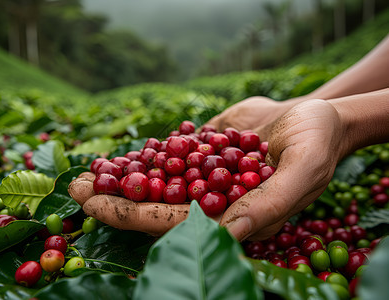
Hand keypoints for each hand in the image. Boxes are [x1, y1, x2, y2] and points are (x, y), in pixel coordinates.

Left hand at [69, 99, 344, 239]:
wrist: (314, 115)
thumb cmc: (316, 144)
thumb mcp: (304, 171)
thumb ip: (270, 204)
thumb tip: (231, 230)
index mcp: (231, 216)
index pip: (176, 223)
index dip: (134, 217)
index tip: (96, 209)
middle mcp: (211, 201)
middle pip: (155, 204)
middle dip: (114, 200)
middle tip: (75, 191)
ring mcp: (202, 176)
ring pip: (153, 181)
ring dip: (118, 179)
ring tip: (82, 174)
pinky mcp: (199, 152)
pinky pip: (164, 155)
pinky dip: (137, 156)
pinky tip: (110, 157)